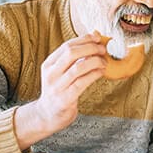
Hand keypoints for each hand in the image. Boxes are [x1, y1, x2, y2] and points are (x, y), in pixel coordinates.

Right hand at [15, 32, 106, 147]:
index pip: (67, 46)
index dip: (84, 39)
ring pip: (78, 67)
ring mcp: (57, 86)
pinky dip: (94, 74)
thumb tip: (93, 41)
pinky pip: (82, 82)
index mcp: (49, 64)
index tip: (97, 37)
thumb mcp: (60, 72)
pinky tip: (101, 72)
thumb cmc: (59, 90)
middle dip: (90, 48)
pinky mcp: (65, 98)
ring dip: (95, 62)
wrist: (48, 115)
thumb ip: (72, 60)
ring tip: (104, 62)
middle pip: (71, 53)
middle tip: (103, 49)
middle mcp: (51, 74)